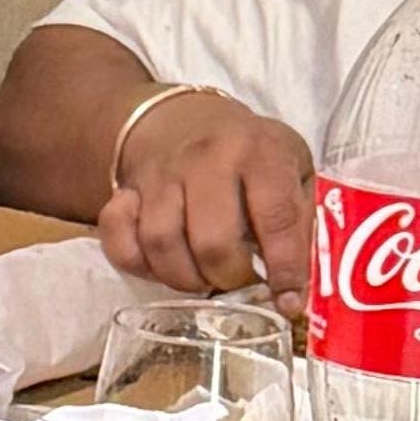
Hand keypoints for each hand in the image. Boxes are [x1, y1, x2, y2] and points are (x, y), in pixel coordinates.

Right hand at [100, 93, 315, 298]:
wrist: (176, 117)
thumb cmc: (247, 151)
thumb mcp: (291, 167)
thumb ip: (299, 219)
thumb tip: (294, 287)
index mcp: (258, 153)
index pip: (276, 219)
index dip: (285, 269)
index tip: (288, 302)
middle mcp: (207, 160)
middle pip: (213, 243)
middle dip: (229, 279)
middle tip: (238, 281)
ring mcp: (161, 176)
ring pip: (162, 247)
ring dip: (185, 279)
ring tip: (203, 277)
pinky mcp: (126, 192)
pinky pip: (120, 243)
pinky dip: (138, 264)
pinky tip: (162, 261)